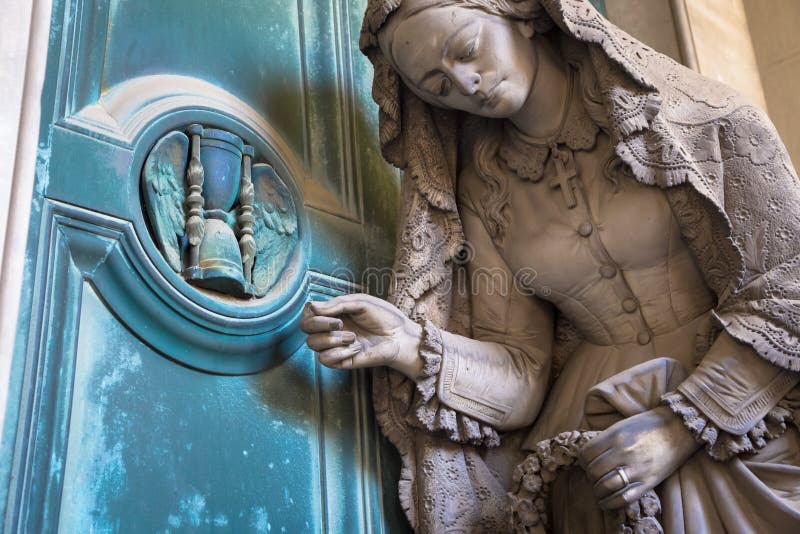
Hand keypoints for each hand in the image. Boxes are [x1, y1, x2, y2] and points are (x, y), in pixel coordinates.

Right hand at [300, 294, 423, 379]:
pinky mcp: (341, 361)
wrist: (400, 337)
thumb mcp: (361, 302)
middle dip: (319, 324)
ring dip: (332, 339)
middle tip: (339, 323)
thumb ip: (337, 304)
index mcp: (334, 313)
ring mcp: (335, 346)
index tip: (330, 312)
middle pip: (305, 328)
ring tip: (353, 337)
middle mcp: (331, 329)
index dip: (312, 313)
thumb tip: (312, 307)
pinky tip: (356, 348)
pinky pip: (326, 359)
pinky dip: (340, 353)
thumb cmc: (384, 317)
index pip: (309, 313)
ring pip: (313, 344)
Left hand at [578, 405, 699, 509]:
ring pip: (605, 486)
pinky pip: (624, 498)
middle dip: (590, 476)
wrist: (679, 427)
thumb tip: (588, 457)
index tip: (586, 462)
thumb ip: (605, 440)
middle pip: (594, 471)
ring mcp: (637, 468)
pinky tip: (606, 502)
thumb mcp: (621, 426)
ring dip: (598, 490)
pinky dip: (611, 503)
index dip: (582, 461)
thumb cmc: (648, 425)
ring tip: (599, 489)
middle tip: (594, 475)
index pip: (586, 454)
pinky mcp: (649, 481)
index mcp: (615, 436)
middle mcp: (624, 452)